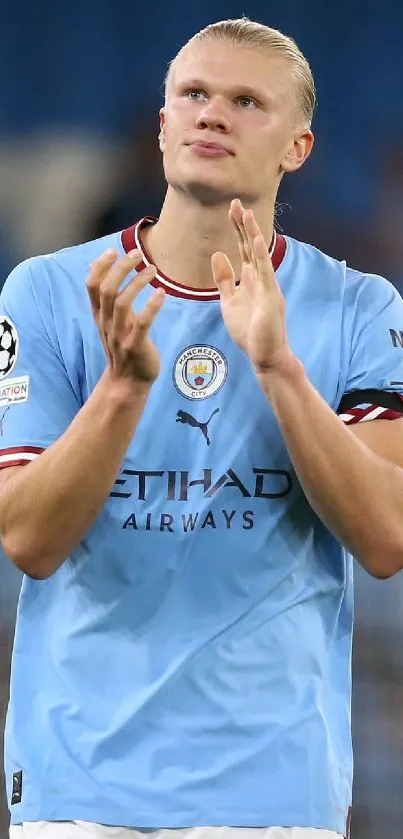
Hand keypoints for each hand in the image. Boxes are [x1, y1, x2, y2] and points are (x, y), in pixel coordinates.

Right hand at [87, 248, 164, 383]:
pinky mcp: (135, 346)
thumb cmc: (123, 347)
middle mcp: (107, 324)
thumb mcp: (111, 321)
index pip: (92, 286)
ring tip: (153, 270)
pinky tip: (161, 294)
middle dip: (121, 268)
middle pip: (107, 289)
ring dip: (137, 282)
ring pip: (121, 303)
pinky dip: (151, 306)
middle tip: (138, 254)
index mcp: (100, 316)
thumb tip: (95, 268)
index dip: (100, 266)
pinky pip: (141, 323)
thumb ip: (107, 297)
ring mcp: (119, 336)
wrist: (127, 383)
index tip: (113, 251)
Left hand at [211, 200, 293, 374]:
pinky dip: (260, 257)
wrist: (265, 355)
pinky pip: (265, 274)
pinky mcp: (271, 299)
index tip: (231, 208)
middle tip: (235, 202)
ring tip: (246, 213)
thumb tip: (217, 254)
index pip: (243, 248)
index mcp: (251, 279)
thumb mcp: (229, 302)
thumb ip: (224, 279)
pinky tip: (254, 241)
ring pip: (259, 255)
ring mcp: (268, 287)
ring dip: (252, 234)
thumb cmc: (249, 332)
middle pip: (250, 246)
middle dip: (243, 225)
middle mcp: (262, 279)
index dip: (237, 229)